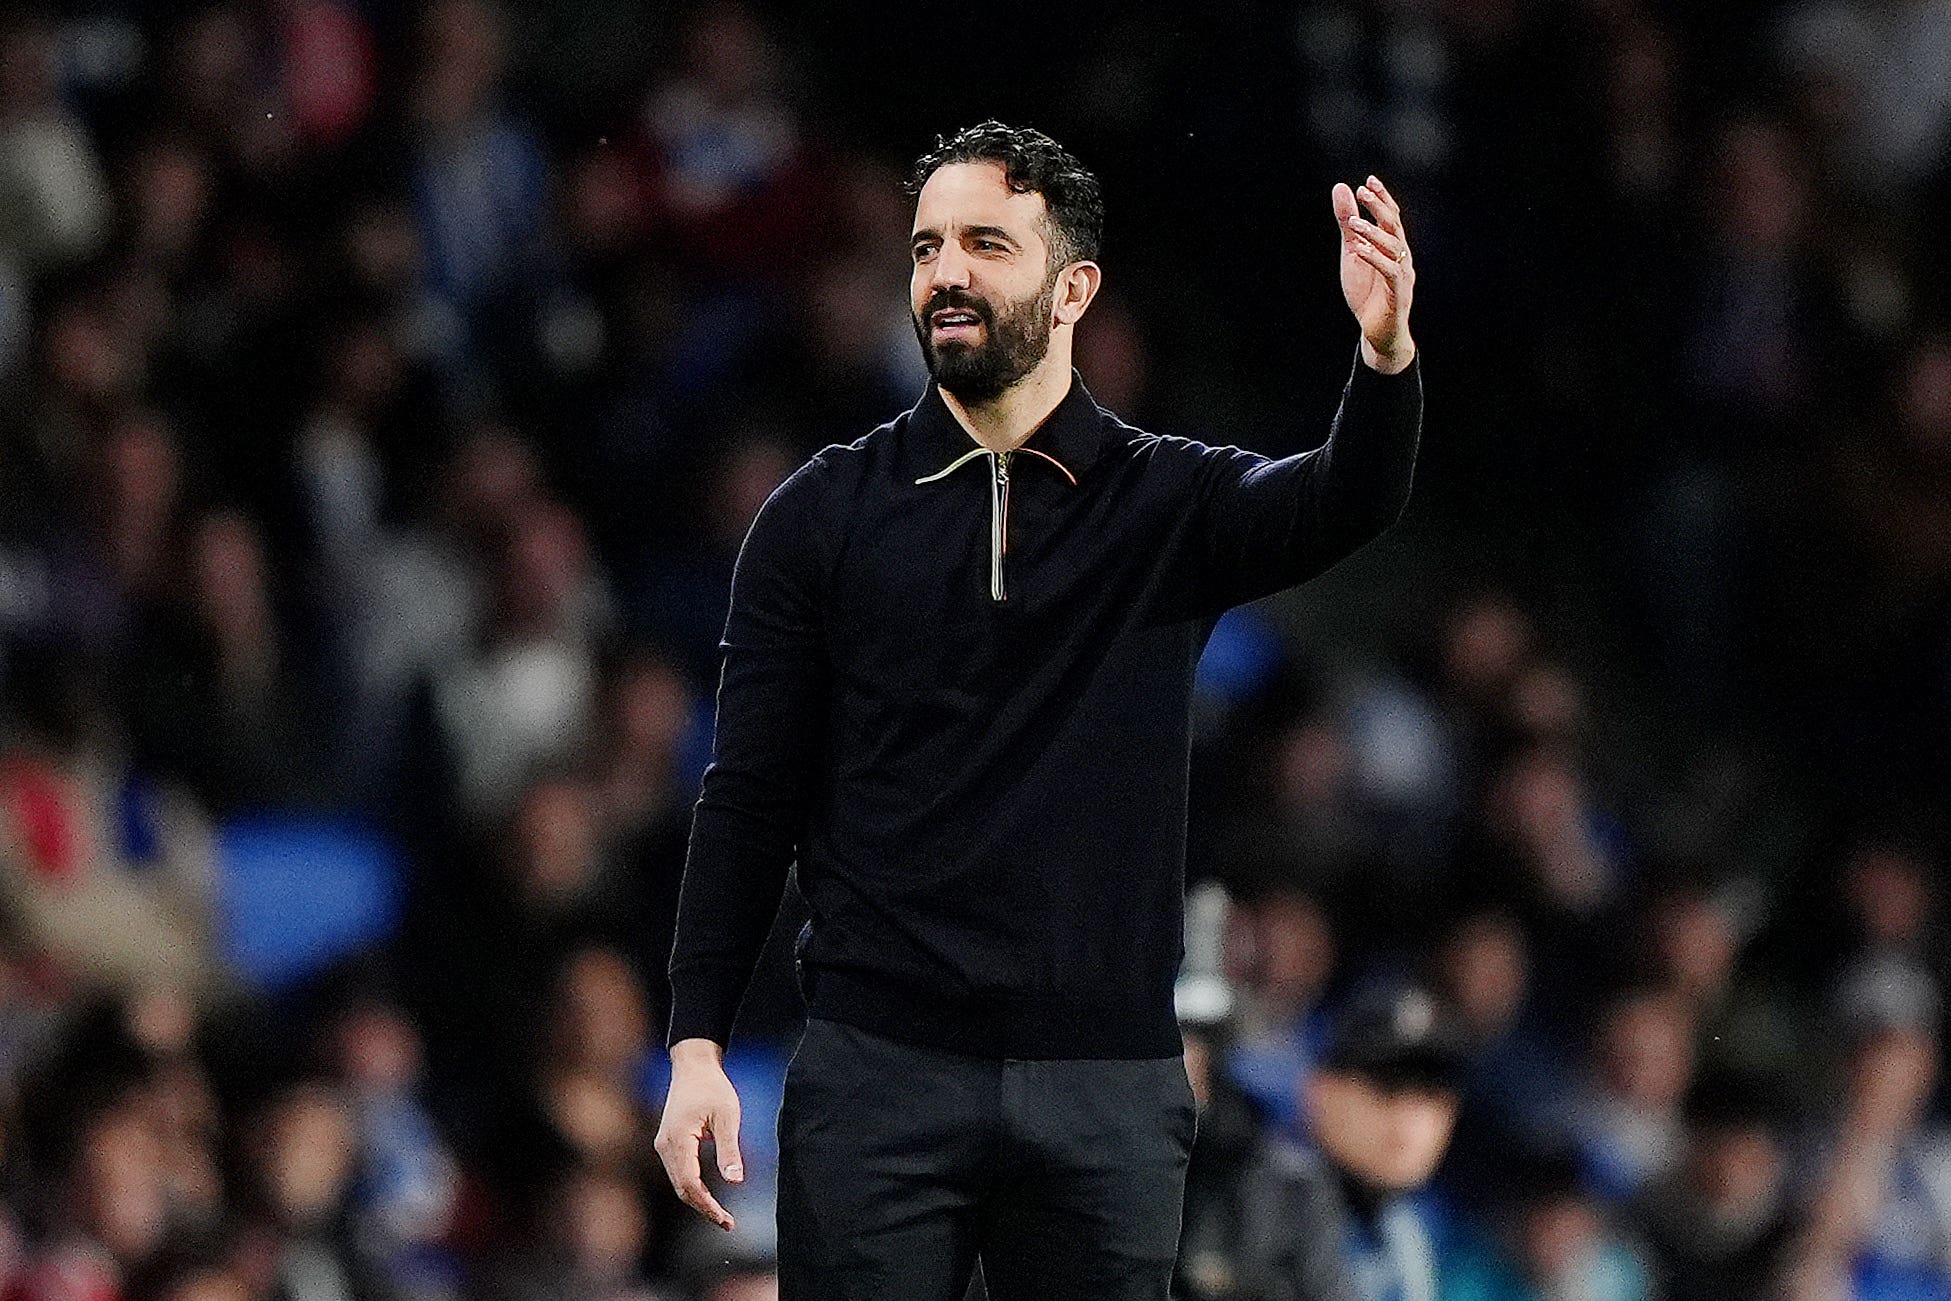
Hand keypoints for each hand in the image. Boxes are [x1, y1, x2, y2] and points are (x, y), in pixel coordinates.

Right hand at [654, 1038, 743, 1230]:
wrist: (693, 1066)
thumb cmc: (712, 1087)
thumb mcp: (727, 1116)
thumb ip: (729, 1149)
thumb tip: (735, 1181)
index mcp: (678, 1141)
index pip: (689, 1184)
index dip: (707, 1206)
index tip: (726, 1220)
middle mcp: (665, 1146)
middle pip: (681, 1188)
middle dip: (703, 1208)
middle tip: (727, 1223)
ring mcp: (664, 1145)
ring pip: (678, 1182)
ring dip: (698, 1200)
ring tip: (721, 1214)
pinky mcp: (668, 1143)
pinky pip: (679, 1172)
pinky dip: (692, 1187)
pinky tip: (709, 1195)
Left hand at [1333, 175, 1415, 372]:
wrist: (1377, 331)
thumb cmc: (1367, 292)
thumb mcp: (1353, 254)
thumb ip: (1348, 226)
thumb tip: (1342, 189)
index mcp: (1391, 248)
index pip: (1391, 217)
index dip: (1382, 198)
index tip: (1368, 181)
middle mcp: (1401, 258)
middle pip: (1395, 226)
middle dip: (1380, 207)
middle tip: (1363, 192)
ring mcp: (1402, 275)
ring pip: (1394, 247)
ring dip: (1374, 233)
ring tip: (1353, 224)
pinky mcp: (1398, 294)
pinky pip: (1390, 272)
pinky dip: (1375, 260)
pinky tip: (1359, 251)